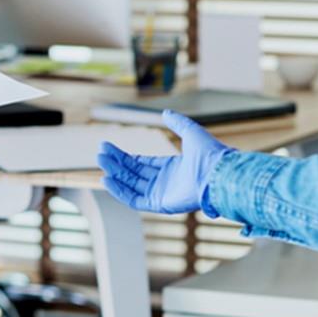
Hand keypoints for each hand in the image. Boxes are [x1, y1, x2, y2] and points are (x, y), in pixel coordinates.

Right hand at [97, 111, 234, 214]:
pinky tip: (107, 180)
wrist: (217, 173)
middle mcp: (166, 181)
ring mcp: (162, 194)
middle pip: (134, 173)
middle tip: (100, 154)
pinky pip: (136, 200)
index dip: (125, 156)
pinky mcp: (160, 204)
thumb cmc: (209, 154)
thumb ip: (177, 122)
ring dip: (115, 175)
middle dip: (116, 163)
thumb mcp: (191, 131)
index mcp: (172, 167)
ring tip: (101, 163)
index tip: (108, 147)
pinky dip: (120, 192)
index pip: (142, 163)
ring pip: (132, 185)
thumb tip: (166, 112)